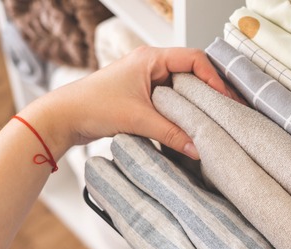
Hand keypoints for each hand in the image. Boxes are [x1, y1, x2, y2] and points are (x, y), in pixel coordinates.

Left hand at [19, 46, 237, 158]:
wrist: (62, 118)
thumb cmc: (91, 107)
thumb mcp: (138, 120)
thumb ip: (172, 134)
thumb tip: (199, 149)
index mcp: (150, 58)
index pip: (194, 59)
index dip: (213, 78)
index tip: (224, 99)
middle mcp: (149, 65)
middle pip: (191, 73)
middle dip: (210, 91)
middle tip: (227, 110)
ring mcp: (145, 80)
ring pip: (181, 89)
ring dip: (195, 103)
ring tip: (212, 119)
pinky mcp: (141, 97)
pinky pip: (170, 101)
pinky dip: (181, 112)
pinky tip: (190, 126)